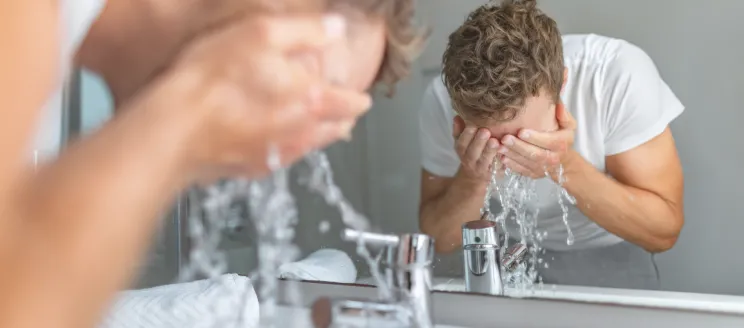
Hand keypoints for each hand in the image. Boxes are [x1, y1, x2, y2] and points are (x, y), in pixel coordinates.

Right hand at [141, 14, 370, 181]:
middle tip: (346, 115)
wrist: (173, 128)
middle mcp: (300, 132)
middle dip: (343, 120)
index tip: (363, 97)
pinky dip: (288, 149)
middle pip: (334, 130)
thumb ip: (306, 30)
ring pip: (311, 147)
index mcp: (310, 100)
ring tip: (321, 130)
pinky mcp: (251, 168)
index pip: (350, 103)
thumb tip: (336, 27)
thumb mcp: (261, 33)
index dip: (359, 98)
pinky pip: (281, 159)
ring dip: (319, 136)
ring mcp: (276, 154)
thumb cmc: (212, 80)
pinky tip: (280, 143)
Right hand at [452, 116, 501, 182]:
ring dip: (490, 151)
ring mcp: (481, 168)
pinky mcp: (493, 173)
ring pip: (484, 161)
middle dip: (479, 142)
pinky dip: (501, 162)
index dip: (466, 135)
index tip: (473, 125)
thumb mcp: (463, 141)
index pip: (461, 143)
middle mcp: (469, 160)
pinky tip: (505, 153)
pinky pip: (496, 169)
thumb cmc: (471, 152)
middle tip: (486, 131)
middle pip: (472, 152)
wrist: (475, 176)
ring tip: (495, 141)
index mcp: (462, 150)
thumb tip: (457, 116)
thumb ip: (460, 130)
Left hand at [499, 102, 576, 179]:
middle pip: (535, 153)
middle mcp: (553, 158)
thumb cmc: (562, 137)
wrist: (564, 161)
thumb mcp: (568, 125)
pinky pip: (522, 170)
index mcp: (561, 143)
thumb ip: (563, 114)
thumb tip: (558, 103)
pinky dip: (512, 165)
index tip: (520, 131)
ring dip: (512, 155)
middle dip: (518, 146)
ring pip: (526, 162)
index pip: (548, 141)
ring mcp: (543, 168)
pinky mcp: (535, 174)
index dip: (534, 137)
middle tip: (505, 138)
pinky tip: (502, 158)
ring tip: (499, 147)